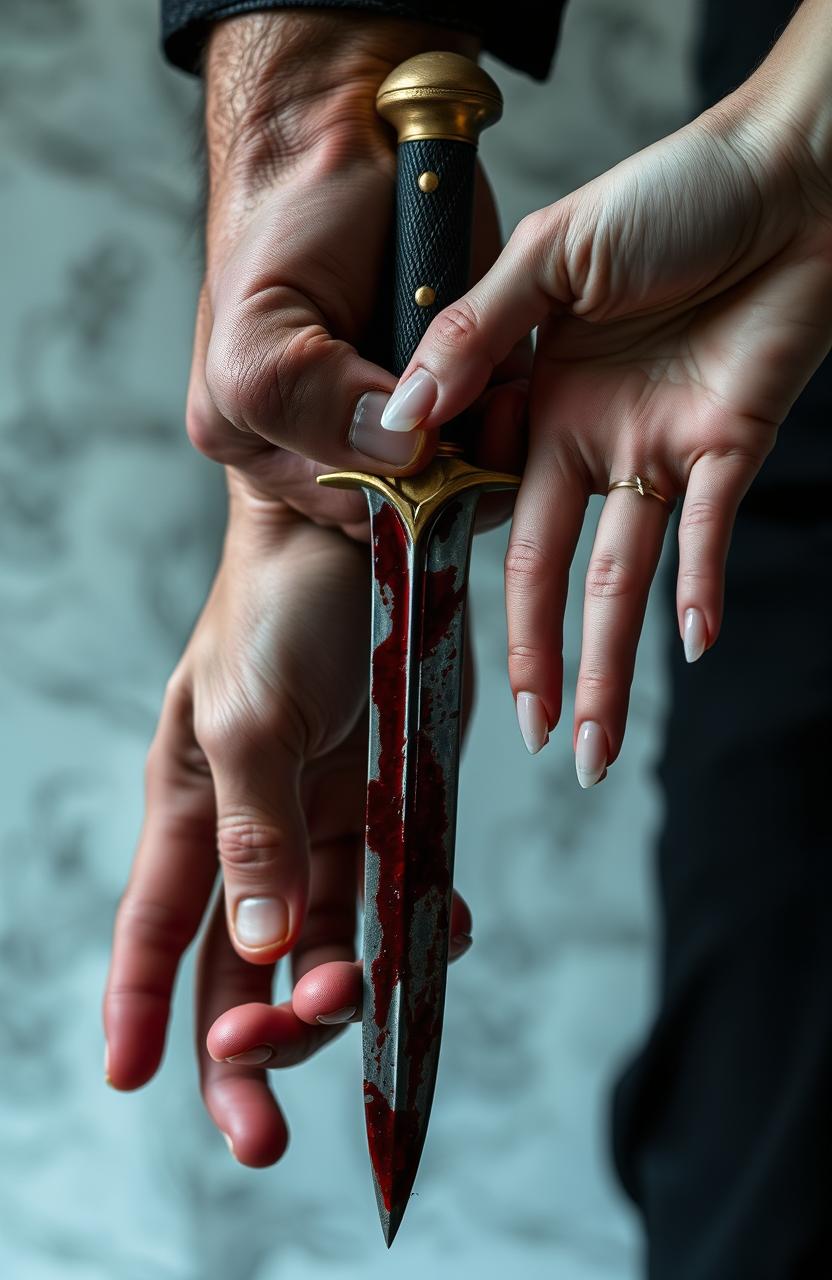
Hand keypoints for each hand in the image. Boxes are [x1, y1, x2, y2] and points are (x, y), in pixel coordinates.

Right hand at [103, 491, 472, 1164]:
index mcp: (196, 806)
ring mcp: (331, 820)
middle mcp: (260, 828)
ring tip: (366, 997)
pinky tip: (442, 935)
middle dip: (256, 1039)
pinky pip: (403, 894)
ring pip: (330, 943)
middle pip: (248, 964)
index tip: (131, 1081)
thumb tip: (259, 951)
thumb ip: (254, 838)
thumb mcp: (248, 721)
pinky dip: (420, 930)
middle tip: (278, 1089)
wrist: (368, 532)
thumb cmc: (279, 610)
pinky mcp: (396, 803)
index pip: (159, 927)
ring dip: (345, 990)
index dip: (141, 1006)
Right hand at [187, 12, 527, 540]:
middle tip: (479, 415)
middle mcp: (343, 443)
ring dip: (494, 445)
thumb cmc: (284, 225)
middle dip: (454, 474)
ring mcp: (407, 413)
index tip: (431, 451)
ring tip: (499, 392)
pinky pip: (504, 424)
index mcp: (275, 449)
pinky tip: (515, 381)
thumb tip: (402, 453)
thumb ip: (309, 406)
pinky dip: (517, 412)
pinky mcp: (464, 378)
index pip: (350, 516)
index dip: (400, 498)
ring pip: (467, 472)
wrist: (342, 132)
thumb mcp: (259, 330)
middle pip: (416, 503)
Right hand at [380, 44, 831, 779]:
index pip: (478, 503)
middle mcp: (590, 439)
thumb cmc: (670, 192)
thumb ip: (475, 332)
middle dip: (536, 658)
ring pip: (622, 577)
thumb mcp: (550, 253)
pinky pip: (709, 533)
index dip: (453, 569)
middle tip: (528, 735)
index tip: (421, 630)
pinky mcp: (729, 447)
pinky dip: (699, 586)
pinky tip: (685, 643)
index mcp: (533, 396)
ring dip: (611, 663)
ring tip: (592, 746)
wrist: (792, 170)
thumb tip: (403, 414)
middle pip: (548, 570)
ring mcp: (658, 450)